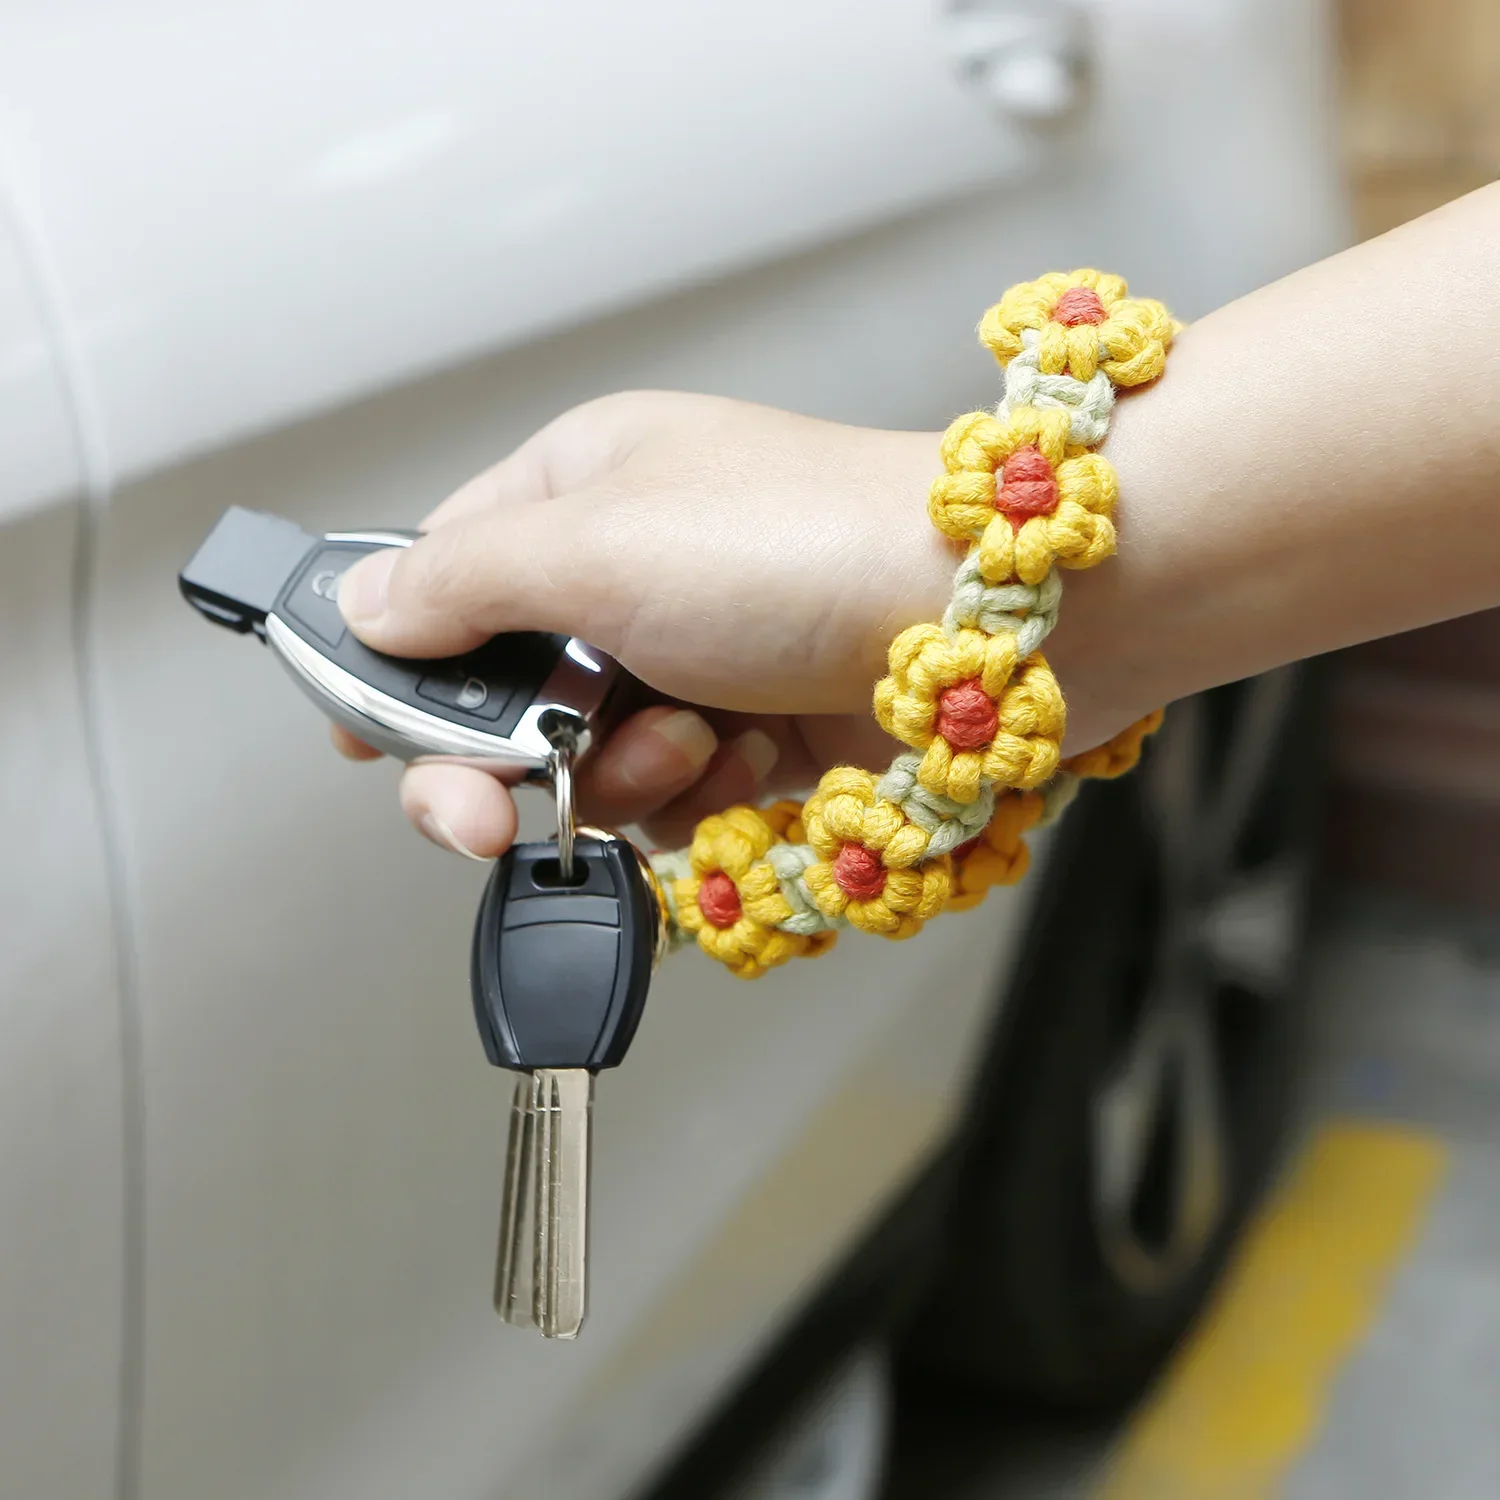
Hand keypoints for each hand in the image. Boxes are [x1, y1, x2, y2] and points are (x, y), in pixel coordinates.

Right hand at [331, 392, 1142, 857]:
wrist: (995, 620)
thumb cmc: (809, 541)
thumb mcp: (594, 541)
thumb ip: (459, 584)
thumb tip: (364, 611)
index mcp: (580, 491)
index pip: (442, 582)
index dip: (399, 665)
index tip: (369, 734)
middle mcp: (634, 574)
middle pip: (507, 699)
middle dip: (498, 764)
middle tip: (486, 809)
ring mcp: (698, 660)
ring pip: (588, 770)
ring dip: (624, 780)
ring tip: (692, 740)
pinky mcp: (758, 735)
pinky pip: (677, 807)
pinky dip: (702, 801)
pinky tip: (749, 763)